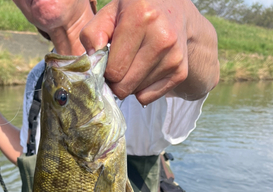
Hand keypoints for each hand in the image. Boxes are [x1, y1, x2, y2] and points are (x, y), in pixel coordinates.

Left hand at [80, 0, 218, 103]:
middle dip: (116, 81)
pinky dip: (142, 90)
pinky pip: (147, 98)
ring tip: (134, 63)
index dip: (105, 70)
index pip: (113, 70)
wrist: (174, 11)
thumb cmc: (134, 13)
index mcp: (141, 17)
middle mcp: (161, 37)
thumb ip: (93, 34)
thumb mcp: (110, 13)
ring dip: (129, 84)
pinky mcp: (180, 72)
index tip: (107, 61)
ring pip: (135, 93)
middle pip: (124, 86)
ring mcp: (174, 56)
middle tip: (118, 66)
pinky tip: (145, 70)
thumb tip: (91, 61)